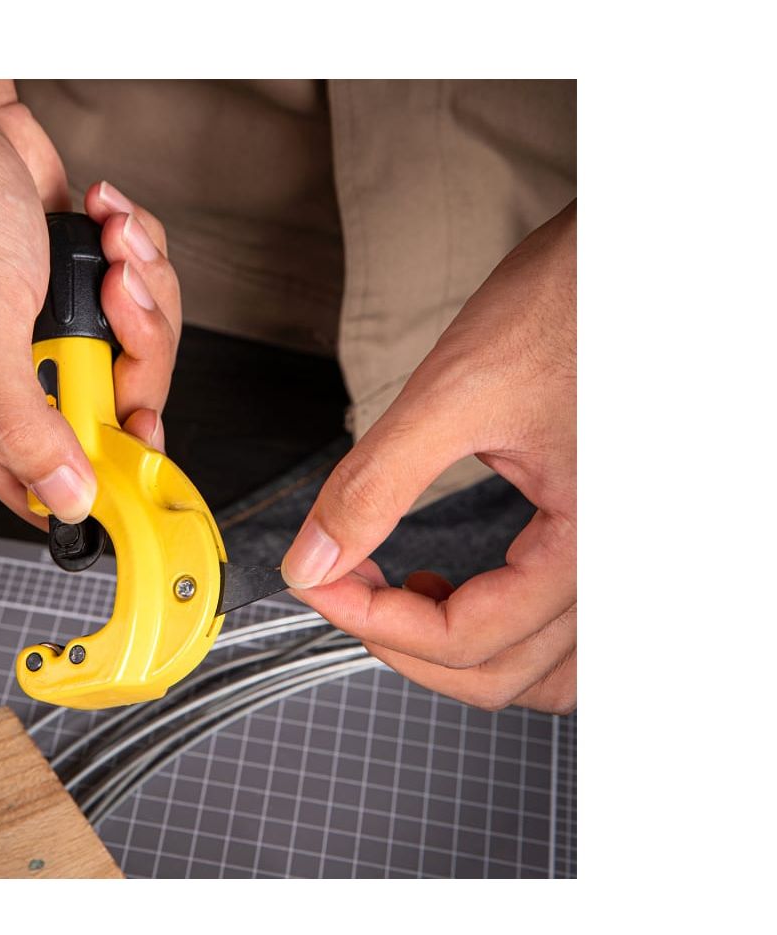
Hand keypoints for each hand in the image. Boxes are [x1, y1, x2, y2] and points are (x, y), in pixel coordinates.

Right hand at [0, 80, 180, 527]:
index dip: (107, 478)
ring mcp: (51, 338)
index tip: (147, 451)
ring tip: (108, 247)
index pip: (50, 488)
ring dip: (141, 289)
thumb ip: (22, 422)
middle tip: (113, 298)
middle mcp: (12, 383)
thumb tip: (65, 497)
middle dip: (135, 347)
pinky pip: (143, 301)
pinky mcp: (79, 296)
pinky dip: (138, 256)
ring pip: (140, 352)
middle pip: (117, 414)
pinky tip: (102, 224)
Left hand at [282, 201, 576, 713]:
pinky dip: (503, 632)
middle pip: (500, 673)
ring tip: (399, 596)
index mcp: (592, 544)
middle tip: (339, 587)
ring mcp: (617, 557)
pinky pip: (562, 630)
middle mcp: (616, 568)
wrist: (623, 261)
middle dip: (402, 643)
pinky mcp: (604, 534)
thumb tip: (312, 561)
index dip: (373, 622)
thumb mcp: (455, 393)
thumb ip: (375, 485)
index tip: (316, 582)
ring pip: (542, 671)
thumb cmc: (567, 303)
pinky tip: (453, 587)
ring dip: (460, 654)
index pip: (469, 639)